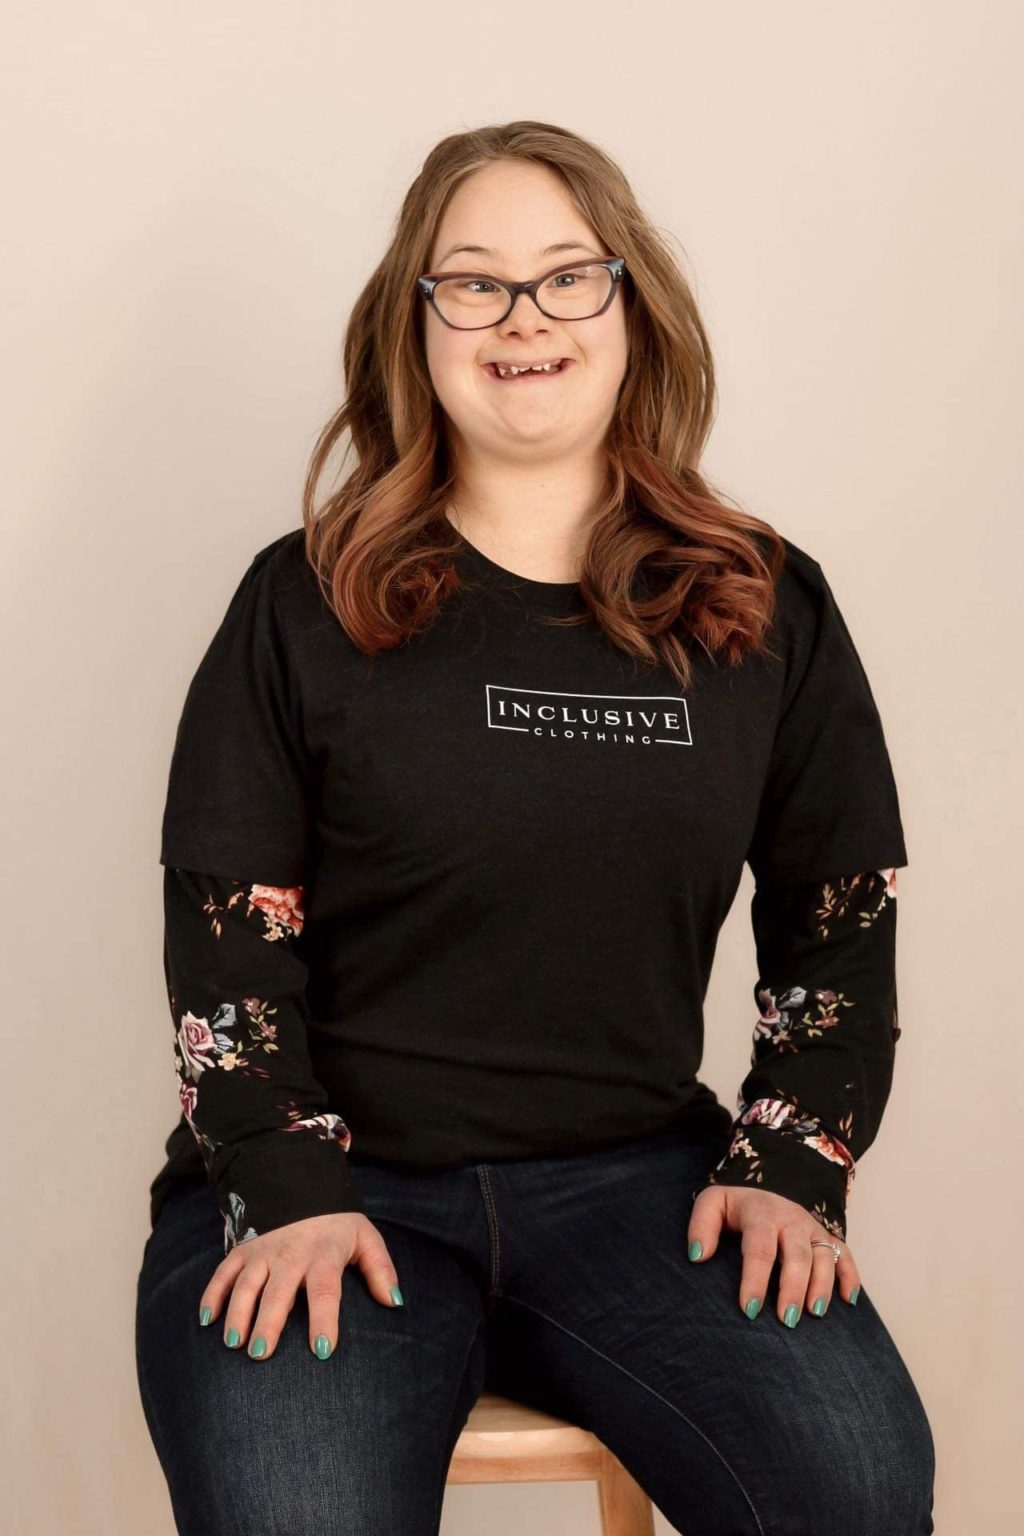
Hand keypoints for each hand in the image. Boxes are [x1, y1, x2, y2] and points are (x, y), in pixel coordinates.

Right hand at [198, 1210, 402, 1359]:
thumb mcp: (365, 1238)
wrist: (302, 1183)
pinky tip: (206, 1321)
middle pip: (278, 1292)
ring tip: (234, 1344)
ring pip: (246, 1284)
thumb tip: (394, 1302)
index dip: (324, 1320)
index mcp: (323, 1254)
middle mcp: (290, 1254)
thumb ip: (381, 1269)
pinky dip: (212, 1295)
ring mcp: (263, 1251)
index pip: (325, 1291)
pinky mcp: (242, 1249)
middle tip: (260, 1354)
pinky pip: (223, 1272)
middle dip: (269, 1323)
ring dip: (237, 1313)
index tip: (323, 1350)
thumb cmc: (337, 1223)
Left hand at [687, 1185, 860, 1323]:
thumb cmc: (736, 1204)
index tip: (748, 1310)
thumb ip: (701, 1226)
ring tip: (815, 1314)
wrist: (768, 1178)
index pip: (759, 1248)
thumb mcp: (712, 1203)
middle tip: (787, 1320)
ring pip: (825, 1257)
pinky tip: (848, 1300)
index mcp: (761, 1213)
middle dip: (793, 1288)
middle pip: (797, 1256)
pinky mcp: (827, 1237)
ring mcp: (812, 1229)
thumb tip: (697, 1256)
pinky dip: (851, 1276)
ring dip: (822, 1286)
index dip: (754, 1280)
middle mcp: (791, 1220)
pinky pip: (846, 1255)